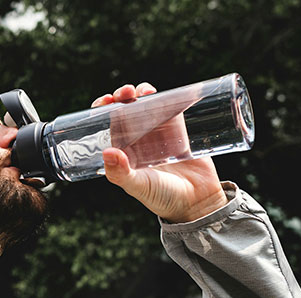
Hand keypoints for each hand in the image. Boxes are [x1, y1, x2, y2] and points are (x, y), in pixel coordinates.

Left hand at [92, 83, 226, 222]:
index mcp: (124, 151)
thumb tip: (106, 152)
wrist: (197, 202)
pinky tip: (159, 92)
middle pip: (125, 111)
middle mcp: (138, 141)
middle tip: (125, 92)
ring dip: (141, 93)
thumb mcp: (139, 186)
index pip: (108, 126)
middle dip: (122, 97)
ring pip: (145, 106)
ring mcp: (158, 134)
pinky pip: (169, 108)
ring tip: (143, 91)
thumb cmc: (163, 198)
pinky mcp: (178, 130)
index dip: (103, 110)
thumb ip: (121, 173)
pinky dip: (164, 97)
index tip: (104, 101)